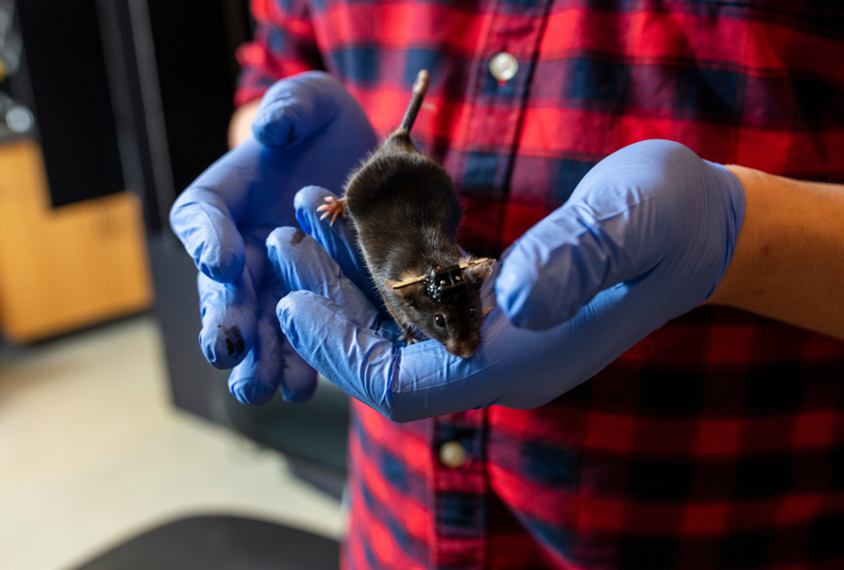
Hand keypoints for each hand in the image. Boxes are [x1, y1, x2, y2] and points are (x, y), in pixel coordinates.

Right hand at [169, 72, 376, 404]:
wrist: (370, 166)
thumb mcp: (314, 103)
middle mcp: (240, 246)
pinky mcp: (311, 302)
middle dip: (222, 319)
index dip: (206, 238)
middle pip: (220, 287)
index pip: (200, 216)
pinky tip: (303, 386)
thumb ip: (291, 108)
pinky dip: (300, 361)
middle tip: (226, 348)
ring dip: (256, 358)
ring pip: (254, 325)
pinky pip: (300, 336)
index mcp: (225, 197)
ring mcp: (274, 281)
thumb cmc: (327, 127)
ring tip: (260, 387)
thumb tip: (269, 128)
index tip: (223, 258)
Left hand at [268, 140, 743, 420]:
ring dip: (342, 279)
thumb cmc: (672, 219)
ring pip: (391, 328)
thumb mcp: (634, 219)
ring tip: (304, 219)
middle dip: (326, 307)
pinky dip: (373, 267)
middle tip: (283, 242)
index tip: (295, 303)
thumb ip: (578, 256)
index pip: (407, 386)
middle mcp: (499, 361)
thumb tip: (513, 297)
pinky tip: (350, 224)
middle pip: (384, 358)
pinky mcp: (488, 309)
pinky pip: (413, 302)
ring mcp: (492, 339)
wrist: (695, 226)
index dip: (344, 353)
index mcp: (526, 360)